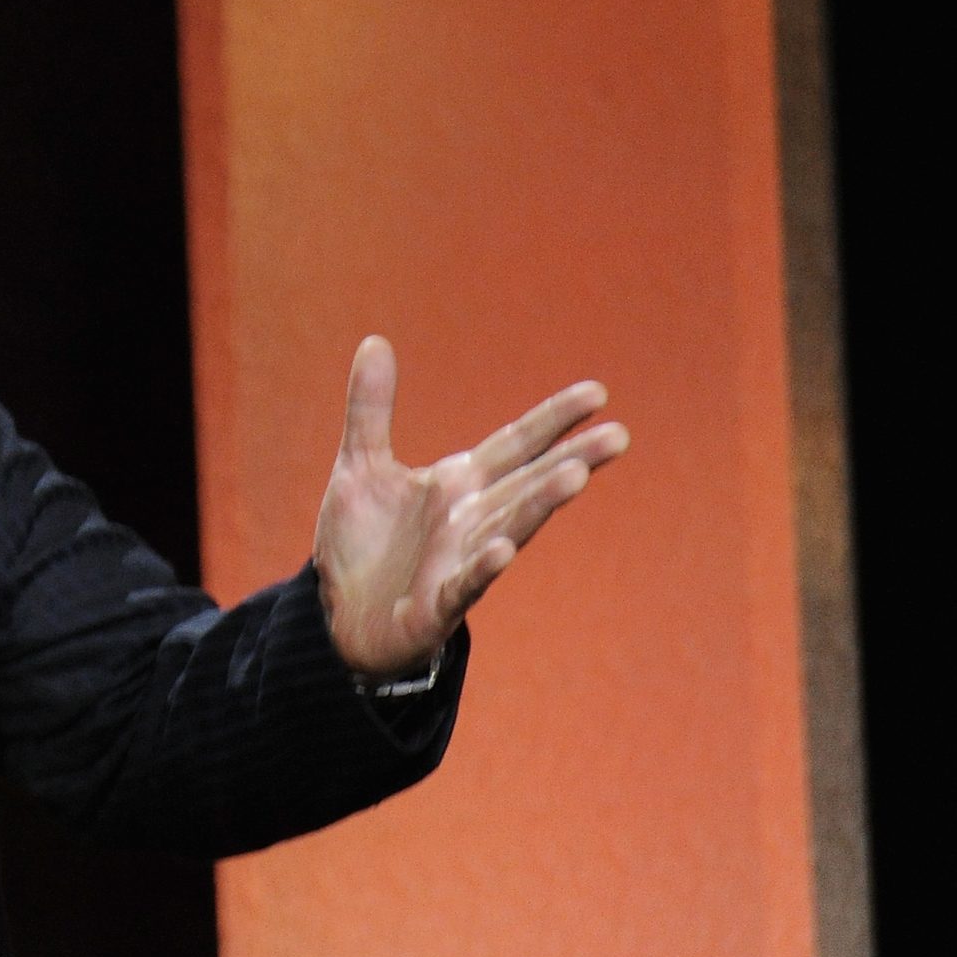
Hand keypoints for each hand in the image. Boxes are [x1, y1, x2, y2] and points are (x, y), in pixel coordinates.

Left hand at [314, 336, 628, 676]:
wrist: (338, 615)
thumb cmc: (362, 544)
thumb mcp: (360, 466)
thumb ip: (370, 408)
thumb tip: (374, 341)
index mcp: (460, 483)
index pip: (515, 445)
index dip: (552, 420)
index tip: (598, 394)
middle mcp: (471, 519)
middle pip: (527, 484)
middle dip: (570, 460)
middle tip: (618, 437)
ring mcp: (459, 561)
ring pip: (509, 528)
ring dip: (539, 505)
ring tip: (575, 476)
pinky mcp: (438, 605)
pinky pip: (465, 584)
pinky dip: (483, 567)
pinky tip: (503, 550)